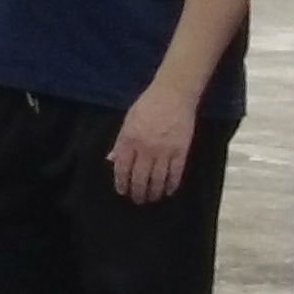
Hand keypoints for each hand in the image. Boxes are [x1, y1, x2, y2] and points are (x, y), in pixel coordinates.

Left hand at [108, 82, 200, 203]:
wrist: (173, 94)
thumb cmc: (148, 105)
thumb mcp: (128, 121)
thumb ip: (120, 142)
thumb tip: (112, 160)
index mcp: (129, 139)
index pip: (122, 168)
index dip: (121, 183)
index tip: (122, 191)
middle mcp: (145, 148)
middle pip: (139, 178)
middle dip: (137, 192)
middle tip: (137, 199)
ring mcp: (164, 150)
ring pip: (158, 180)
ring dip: (154, 192)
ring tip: (152, 198)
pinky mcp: (181, 151)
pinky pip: (175, 174)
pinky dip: (172, 185)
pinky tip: (168, 191)